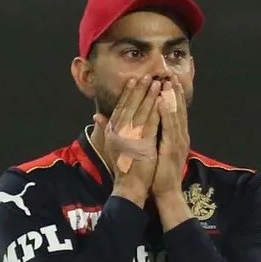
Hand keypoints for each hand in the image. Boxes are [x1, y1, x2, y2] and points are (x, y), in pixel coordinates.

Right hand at [93, 77, 162, 206]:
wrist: (129, 185)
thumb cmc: (123, 167)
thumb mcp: (110, 145)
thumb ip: (106, 128)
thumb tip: (96, 115)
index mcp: (113, 130)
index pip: (121, 106)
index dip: (128, 92)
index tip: (133, 80)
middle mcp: (120, 130)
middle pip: (131, 105)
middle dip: (140, 89)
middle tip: (148, 75)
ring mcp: (132, 136)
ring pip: (143, 111)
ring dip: (151, 95)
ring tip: (158, 83)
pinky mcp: (143, 142)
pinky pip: (152, 122)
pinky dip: (158, 110)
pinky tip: (164, 101)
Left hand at [152, 79, 189, 197]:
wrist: (166, 192)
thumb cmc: (158, 173)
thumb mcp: (156, 152)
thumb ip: (154, 138)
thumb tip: (149, 125)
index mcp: (175, 137)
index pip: (175, 113)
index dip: (172, 96)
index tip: (168, 80)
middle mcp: (179, 136)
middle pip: (178, 110)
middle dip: (174, 92)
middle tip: (171, 74)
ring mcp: (177, 141)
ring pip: (175, 114)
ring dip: (172, 97)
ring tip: (168, 81)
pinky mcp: (172, 148)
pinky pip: (169, 127)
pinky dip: (166, 112)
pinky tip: (162, 101)